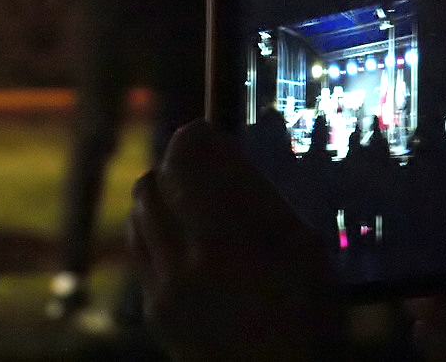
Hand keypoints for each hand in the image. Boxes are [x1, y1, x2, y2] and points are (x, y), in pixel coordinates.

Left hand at [128, 120, 342, 360]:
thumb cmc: (307, 317)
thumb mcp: (304, 251)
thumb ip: (264, 202)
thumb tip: (233, 159)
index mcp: (221, 243)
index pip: (185, 164)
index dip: (193, 138)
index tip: (208, 128)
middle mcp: (179, 264)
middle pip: (151, 185)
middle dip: (174, 165)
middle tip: (205, 161)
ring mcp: (160, 290)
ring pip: (138, 216)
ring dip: (162, 195)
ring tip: (197, 196)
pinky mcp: (153, 310)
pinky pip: (140, 250)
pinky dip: (157, 229)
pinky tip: (189, 235)